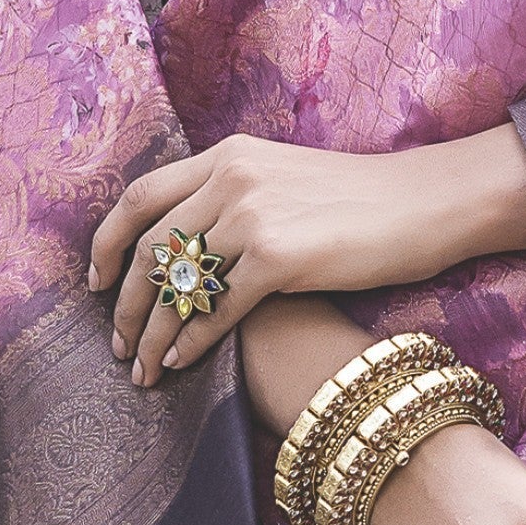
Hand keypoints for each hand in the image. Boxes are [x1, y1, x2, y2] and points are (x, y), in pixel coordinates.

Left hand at [91, 127, 525, 386]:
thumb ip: (235, 197)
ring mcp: (253, 215)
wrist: (428, 202)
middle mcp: (231, 177)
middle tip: (116, 343)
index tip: (97, 281)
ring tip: (142, 368)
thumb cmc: (363, 201)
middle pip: (149, 247)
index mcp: (228, 156)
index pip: (140, 197)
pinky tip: (181, 364)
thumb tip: (191, 247)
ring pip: (176, 285)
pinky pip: (215, 310)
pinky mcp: (280, 256)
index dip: (108, 242)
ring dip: (150, 333)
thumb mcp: (286, 179)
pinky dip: (190, 342)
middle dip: (123, 302)